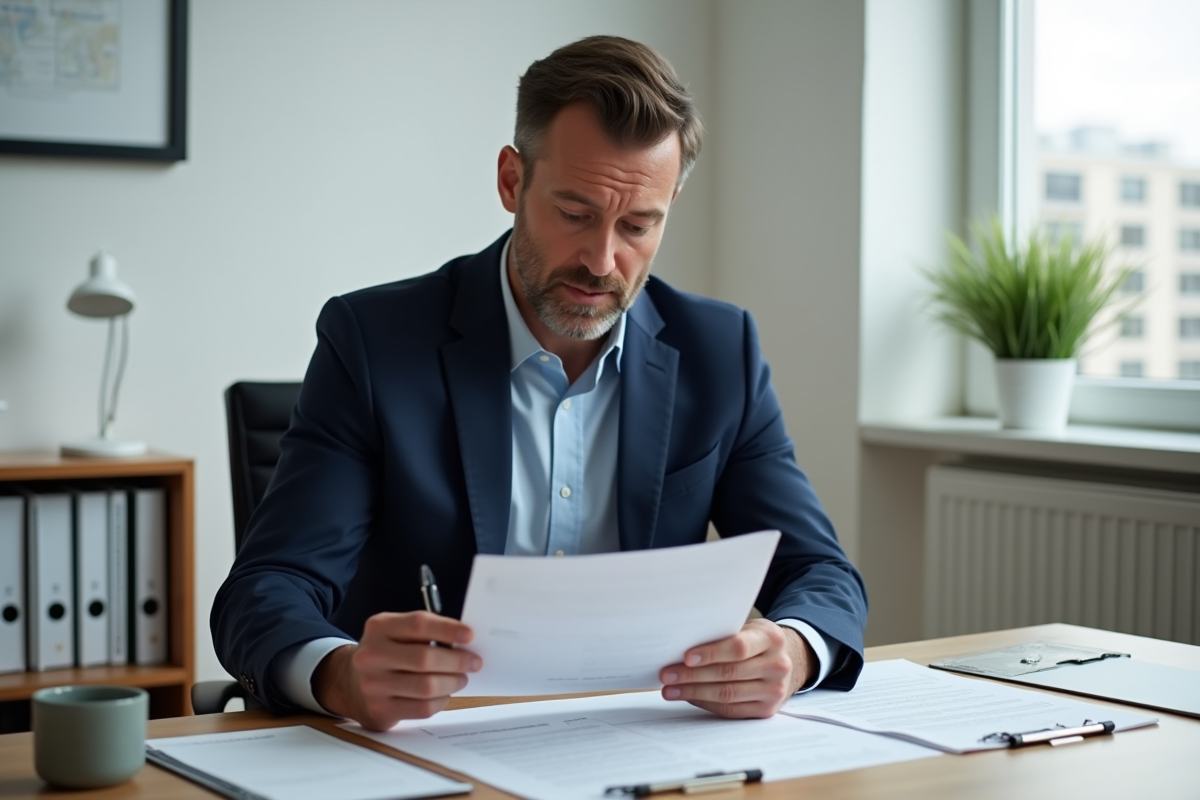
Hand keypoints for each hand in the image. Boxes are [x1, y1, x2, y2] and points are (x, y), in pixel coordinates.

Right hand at [313, 611, 480, 730]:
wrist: (349, 683)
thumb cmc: (386, 654)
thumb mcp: (396, 632)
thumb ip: (424, 632)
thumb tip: (465, 642)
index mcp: (379, 628)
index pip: (418, 624)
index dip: (448, 629)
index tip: (470, 635)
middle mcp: (371, 655)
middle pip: (424, 658)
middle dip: (457, 661)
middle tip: (474, 662)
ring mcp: (372, 685)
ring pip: (426, 686)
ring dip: (452, 682)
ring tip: (461, 678)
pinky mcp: (380, 710)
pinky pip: (422, 708)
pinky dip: (441, 701)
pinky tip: (444, 694)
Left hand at [659, 619, 815, 717]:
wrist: (784, 662)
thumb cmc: (755, 641)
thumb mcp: (748, 628)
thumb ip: (724, 634)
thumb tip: (681, 647)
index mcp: (772, 638)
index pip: (738, 648)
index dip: (711, 653)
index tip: (686, 657)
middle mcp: (777, 665)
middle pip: (728, 673)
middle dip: (692, 675)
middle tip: (667, 675)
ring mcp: (774, 690)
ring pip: (727, 694)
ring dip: (693, 692)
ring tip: (670, 689)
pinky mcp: (767, 710)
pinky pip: (730, 709)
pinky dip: (705, 703)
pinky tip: (689, 697)